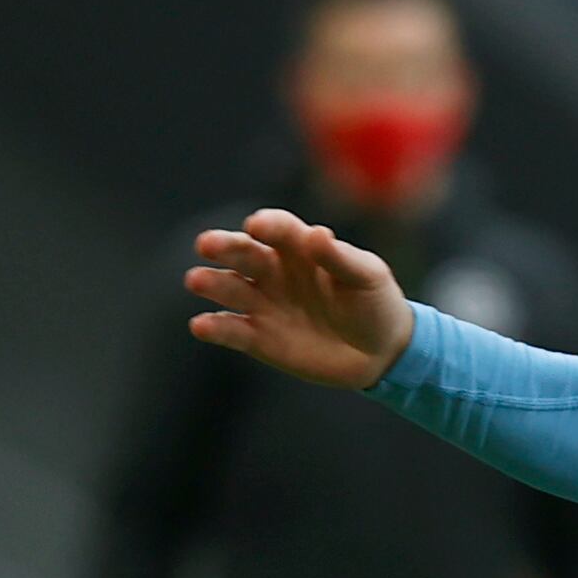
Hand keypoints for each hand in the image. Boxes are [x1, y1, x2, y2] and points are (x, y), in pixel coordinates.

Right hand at [185, 208, 416, 387]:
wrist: (381, 352)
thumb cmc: (375, 302)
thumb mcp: (367, 277)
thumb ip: (340, 258)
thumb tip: (316, 234)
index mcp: (301, 248)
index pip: (279, 229)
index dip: (268, 225)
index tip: (257, 226)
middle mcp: (274, 271)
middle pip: (244, 253)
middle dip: (225, 247)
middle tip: (207, 245)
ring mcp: (264, 303)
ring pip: (231, 288)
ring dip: (212, 283)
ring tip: (196, 281)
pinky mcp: (259, 338)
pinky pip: (232, 330)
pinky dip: (215, 327)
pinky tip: (201, 325)